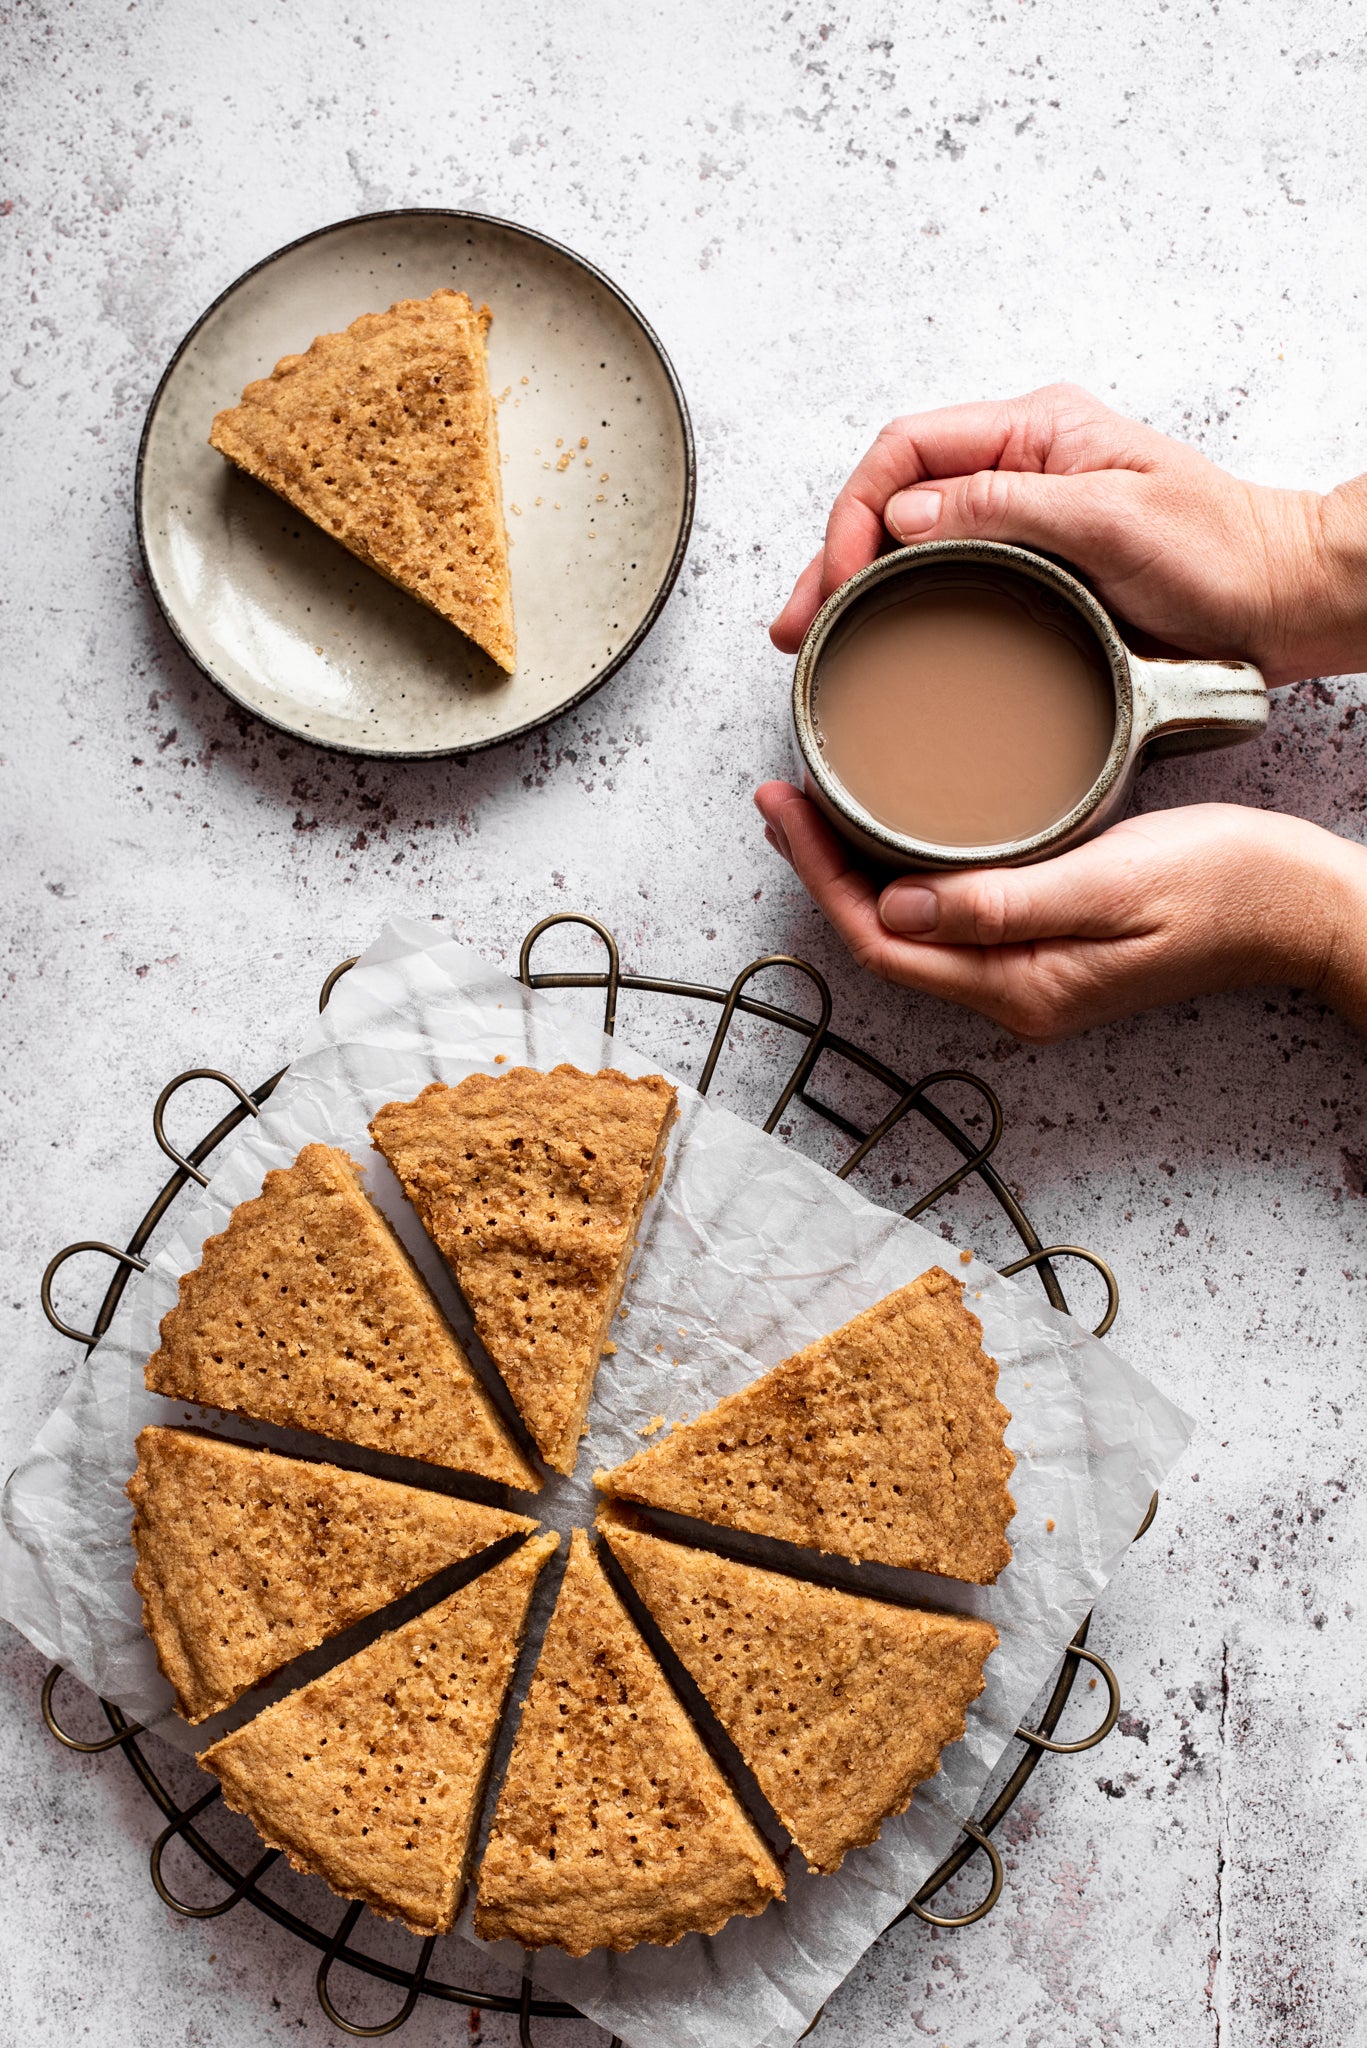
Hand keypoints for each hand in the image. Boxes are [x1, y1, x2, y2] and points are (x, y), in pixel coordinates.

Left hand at [754, 785, 1366, 1040]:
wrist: (1302, 907)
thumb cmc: (1225, 887)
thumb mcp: (1111, 884)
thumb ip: (1002, 903)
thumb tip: (896, 908)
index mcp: (1019, 985)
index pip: (882, 940)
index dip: (821, 875)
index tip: (785, 805)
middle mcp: (1012, 993)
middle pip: (884, 940)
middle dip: (822, 869)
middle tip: (783, 792)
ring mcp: (1029, 975)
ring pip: (912, 930)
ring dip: (857, 869)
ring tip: (818, 802)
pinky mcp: (1047, 947)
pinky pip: (950, 916)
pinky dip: (907, 870)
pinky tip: (895, 826)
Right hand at [769, 383, 1366, 685]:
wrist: (1282, 600)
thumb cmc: (1221, 553)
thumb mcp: (1114, 520)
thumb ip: (1008, 508)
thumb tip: (907, 515)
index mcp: (1036, 431)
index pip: (909, 447)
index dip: (857, 508)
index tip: (841, 573)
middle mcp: (1020, 467)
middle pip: (894, 496)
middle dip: (833, 554)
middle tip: (798, 621)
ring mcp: (1021, 519)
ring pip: (908, 539)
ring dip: (853, 583)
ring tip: (812, 636)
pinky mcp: (1030, 569)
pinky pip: (943, 574)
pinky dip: (896, 602)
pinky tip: (872, 632)